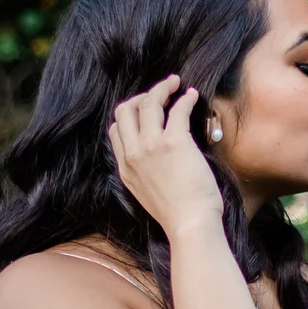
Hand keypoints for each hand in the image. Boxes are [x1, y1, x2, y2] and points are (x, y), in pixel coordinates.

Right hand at [109, 74, 221, 236]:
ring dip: (162, 88)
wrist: (190, 225)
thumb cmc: (178, 215)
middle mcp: (133, 155)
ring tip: (175, 83)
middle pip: (125, 111)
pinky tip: (192, 96)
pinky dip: (185, 98)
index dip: (129, 115)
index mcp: (125, 169)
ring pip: (147, 103)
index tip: (146, 111)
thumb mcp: (147, 194)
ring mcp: (151, 147)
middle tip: (160, 92)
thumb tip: (157, 159)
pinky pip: (176, 109)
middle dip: (141, 96)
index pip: (115, 130)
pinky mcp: (174, 142)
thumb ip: (144, 174)